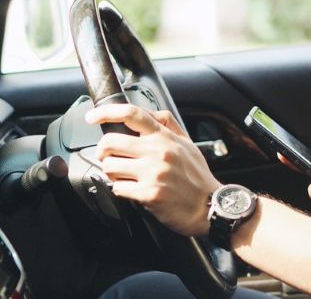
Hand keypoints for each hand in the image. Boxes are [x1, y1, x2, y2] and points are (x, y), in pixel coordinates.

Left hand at [85, 104, 221, 236]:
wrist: (209, 206)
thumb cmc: (197, 176)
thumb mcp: (187, 144)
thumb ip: (168, 125)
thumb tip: (147, 114)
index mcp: (165, 138)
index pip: (132, 115)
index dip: (107, 113)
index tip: (92, 117)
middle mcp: (158, 152)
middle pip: (110, 142)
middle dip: (104, 151)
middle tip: (110, 157)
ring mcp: (153, 173)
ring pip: (109, 166)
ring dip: (112, 173)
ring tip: (124, 176)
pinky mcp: (148, 194)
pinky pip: (117, 188)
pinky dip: (121, 190)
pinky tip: (133, 190)